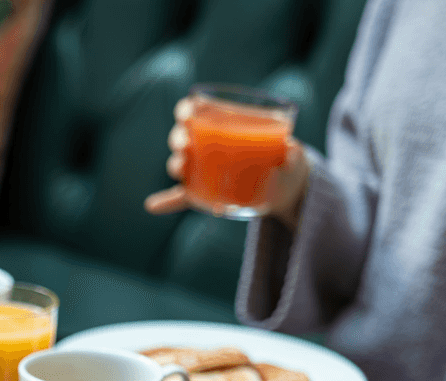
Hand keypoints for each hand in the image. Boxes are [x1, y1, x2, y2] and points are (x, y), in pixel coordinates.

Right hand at [144, 97, 310, 229]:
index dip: (186, 110)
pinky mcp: (204, 195)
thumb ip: (292, 153)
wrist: (285, 189)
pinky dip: (165, 202)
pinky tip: (152, 206)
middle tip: (186, 145)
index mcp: (225, 126)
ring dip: (175, 164)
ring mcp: (204, 171)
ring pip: (180, 164)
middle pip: (182, 136)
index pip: (197, 111)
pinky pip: (180, 198)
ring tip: (181, 170)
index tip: (188, 113)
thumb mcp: (292, 157)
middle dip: (178, 138)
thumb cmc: (287, 162)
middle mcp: (208, 147)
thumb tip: (291, 148)